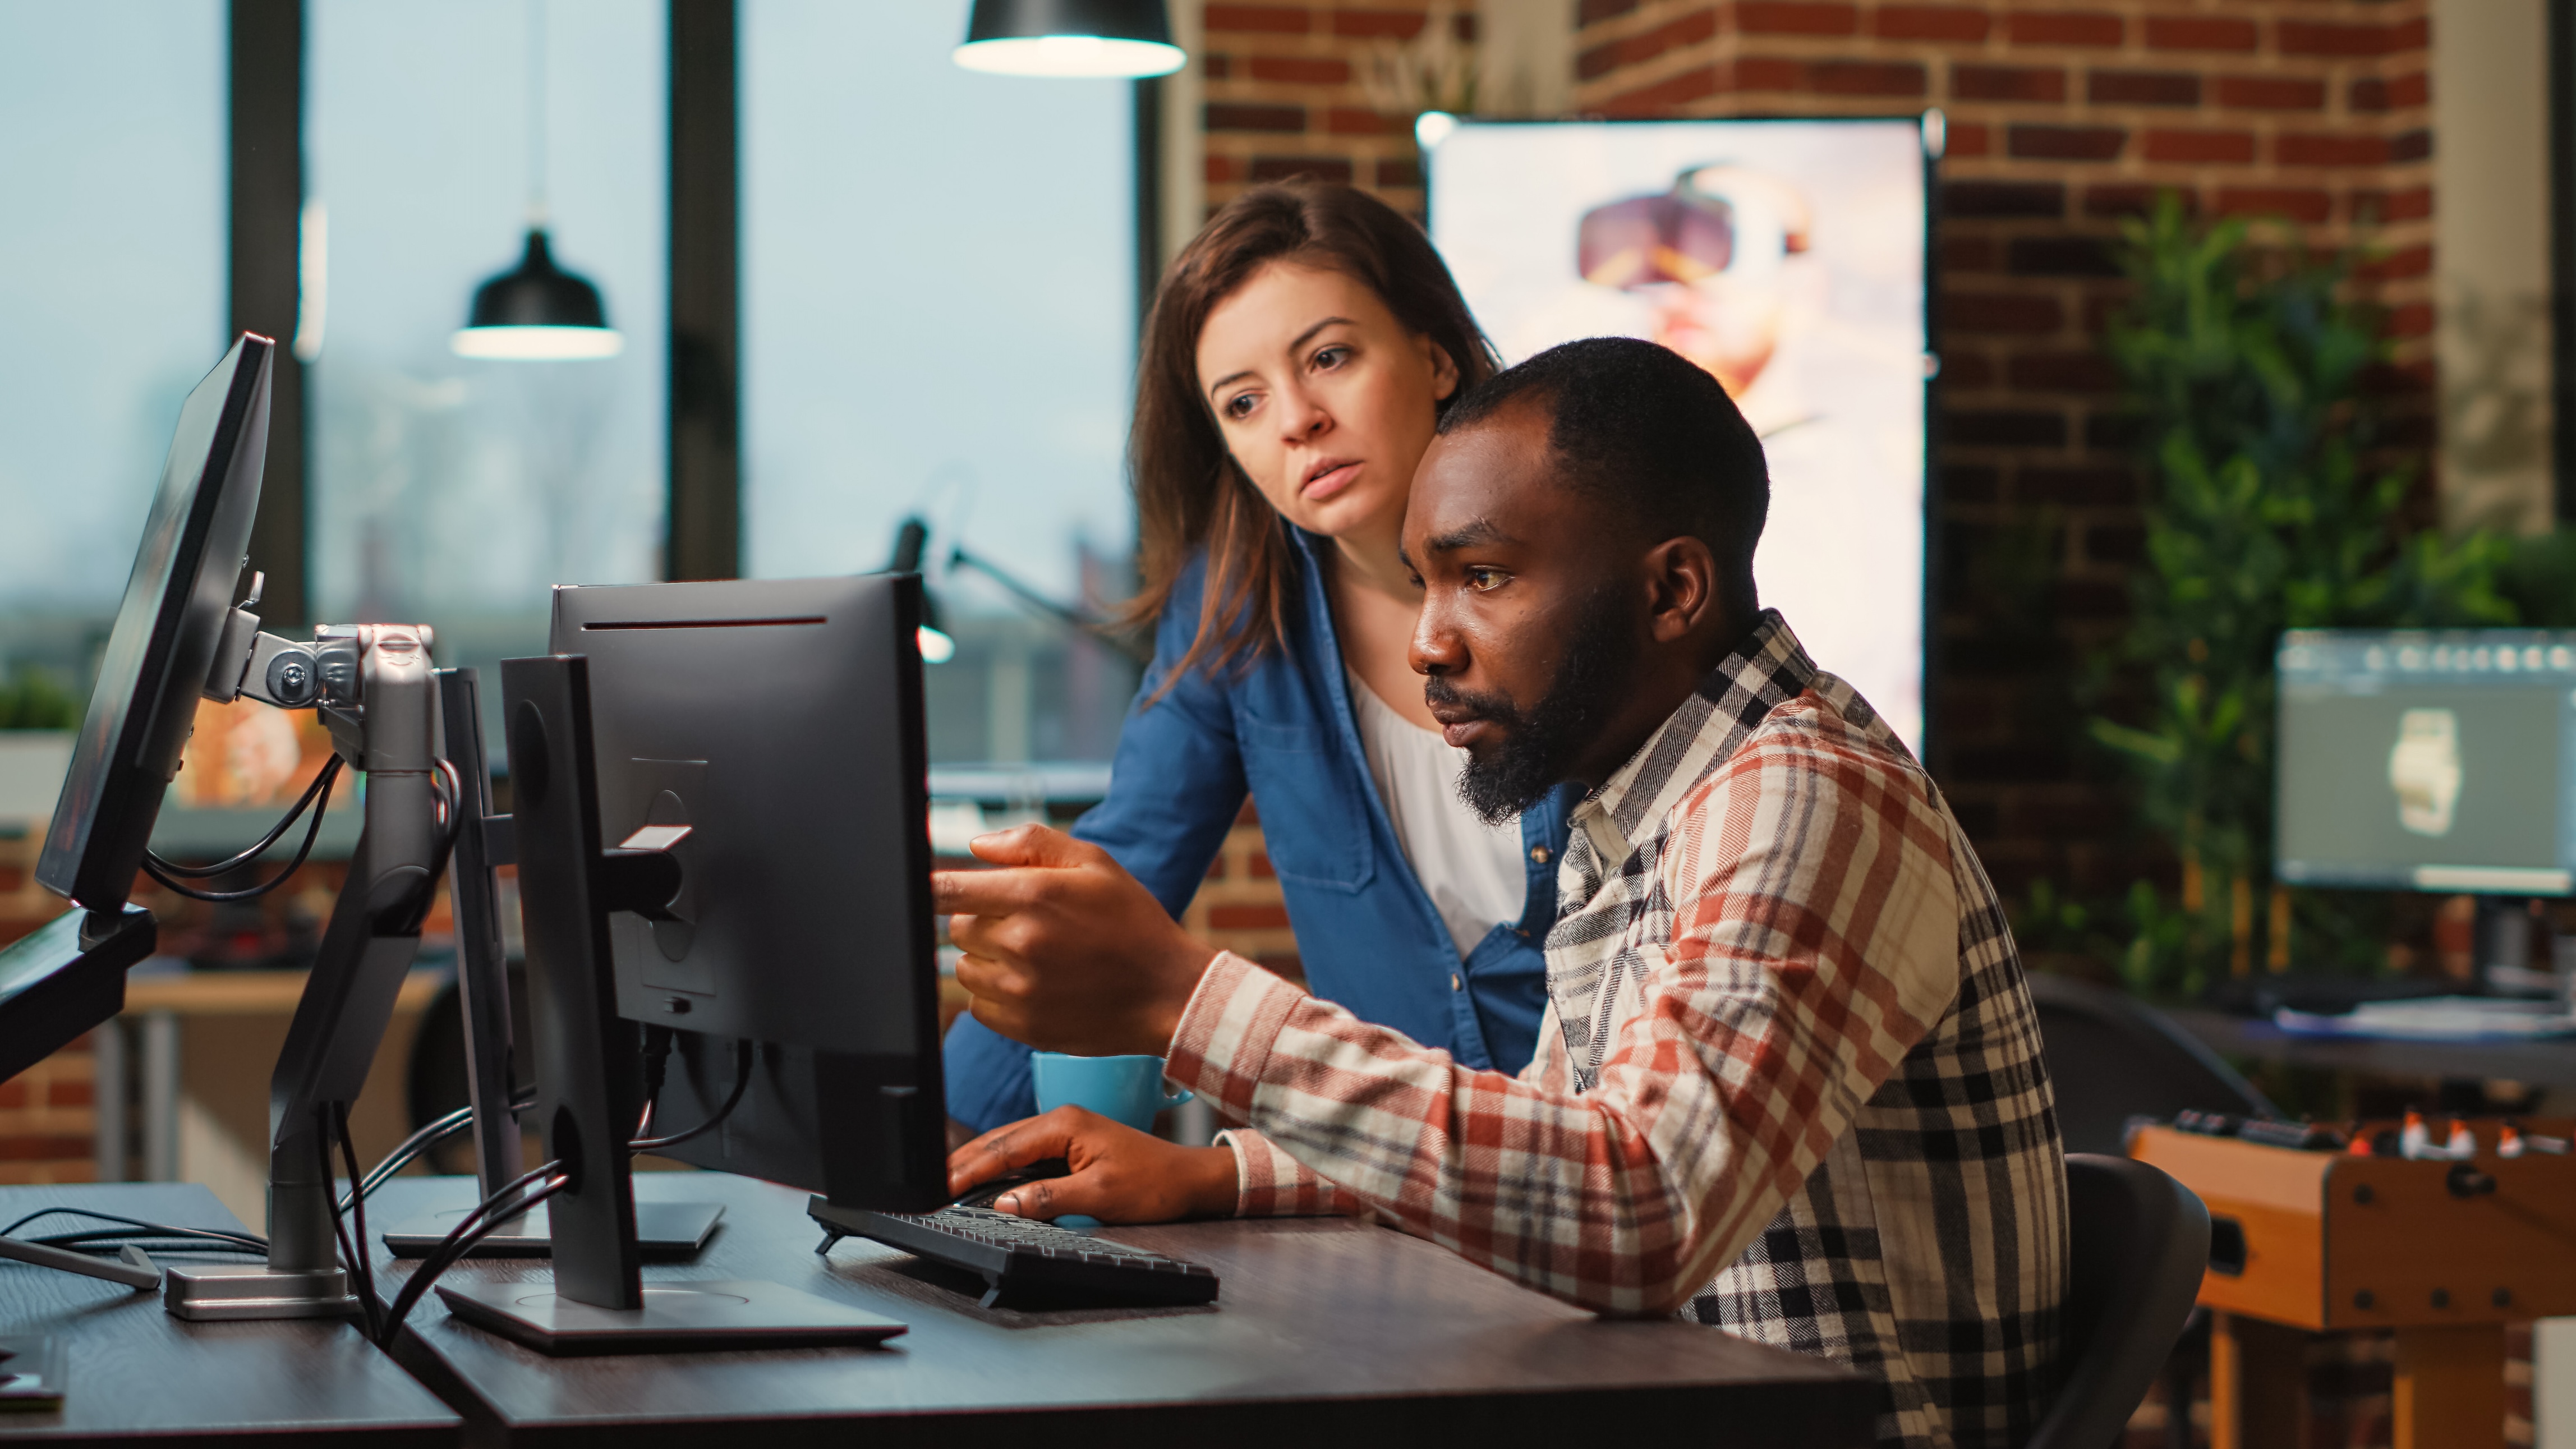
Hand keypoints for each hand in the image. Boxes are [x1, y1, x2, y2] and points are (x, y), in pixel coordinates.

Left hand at [933, 825, 1218, 1056]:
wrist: (1167, 992)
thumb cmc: (1132, 922)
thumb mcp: (1095, 864)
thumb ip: (1033, 842)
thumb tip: (977, 846)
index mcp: (1034, 895)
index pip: (950, 890)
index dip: (934, 889)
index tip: (929, 891)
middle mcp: (1020, 942)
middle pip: (960, 928)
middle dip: (984, 921)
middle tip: (1027, 924)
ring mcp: (1020, 988)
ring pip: (965, 968)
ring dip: (988, 959)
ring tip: (1034, 957)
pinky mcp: (1022, 1025)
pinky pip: (979, 1006)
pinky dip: (996, 995)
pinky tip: (1034, 985)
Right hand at [949, 1106, 1238, 1223]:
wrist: (1189, 1180)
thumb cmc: (1154, 1184)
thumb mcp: (1100, 1196)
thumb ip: (1049, 1198)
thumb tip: (1004, 1203)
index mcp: (1065, 1123)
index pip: (1003, 1147)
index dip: (968, 1169)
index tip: (941, 1187)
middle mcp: (1061, 1120)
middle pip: (999, 1141)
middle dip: (964, 1162)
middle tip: (931, 1185)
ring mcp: (1065, 1131)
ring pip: (1009, 1146)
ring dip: (979, 1163)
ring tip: (948, 1183)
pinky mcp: (1070, 1145)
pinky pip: (1025, 1154)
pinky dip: (1000, 1166)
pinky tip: (987, 1181)